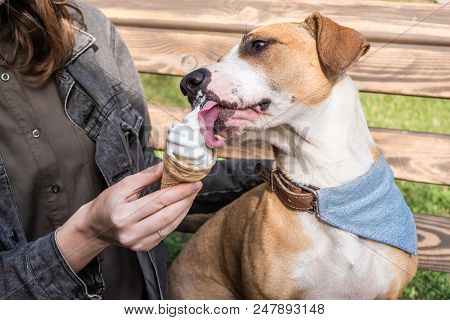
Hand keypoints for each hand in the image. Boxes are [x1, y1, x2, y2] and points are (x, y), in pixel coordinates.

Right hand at [56, 162, 201, 271]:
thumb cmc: (108, 203)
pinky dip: (177, 219)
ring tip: (191, 195)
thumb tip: (167, 165)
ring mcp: (138, 243)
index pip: (158, 201)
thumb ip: (146, 176)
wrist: (96, 227)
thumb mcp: (122, 185)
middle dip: (185, 199)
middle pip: (167, 215)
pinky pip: (166, 232)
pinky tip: (182, 207)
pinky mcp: (144, 248)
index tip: (193, 182)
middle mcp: (131, 232)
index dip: (179, 191)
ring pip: (170, 225)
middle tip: (196, 186)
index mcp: (123, 215)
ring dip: (184, 209)